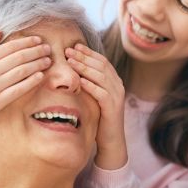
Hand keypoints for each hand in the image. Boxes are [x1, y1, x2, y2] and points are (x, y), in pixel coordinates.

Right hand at [0, 31, 50, 134]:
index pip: (9, 47)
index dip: (26, 42)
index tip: (38, 40)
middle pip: (18, 57)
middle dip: (36, 51)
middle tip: (48, 49)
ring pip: (21, 72)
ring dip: (37, 64)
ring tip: (48, 61)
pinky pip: (18, 89)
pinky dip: (31, 82)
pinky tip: (40, 76)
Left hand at [65, 44, 126, 169]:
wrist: (112, 141)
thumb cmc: (100, 119)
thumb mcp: (95, 98)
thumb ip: (89, 84)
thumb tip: (73, 71)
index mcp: (114, 81)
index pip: (102, 61)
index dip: (88, 52)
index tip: (74, 46)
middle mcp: (118, 86)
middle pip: (101, 65)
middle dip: (84, 56)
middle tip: (68, 50)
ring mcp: (117, 96)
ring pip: (101, 76)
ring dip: (84, 67)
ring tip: (70, 61)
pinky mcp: (112, 108)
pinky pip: (101, 93)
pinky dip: (90, 85)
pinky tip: (79, 80)